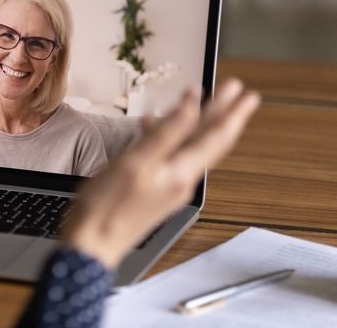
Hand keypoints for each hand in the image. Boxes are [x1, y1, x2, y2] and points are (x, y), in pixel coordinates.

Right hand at [63, 78, 260, 269]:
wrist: (92, 244)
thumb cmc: (107, 206)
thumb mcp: (136, 162)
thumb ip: (165, 134)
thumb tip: (191, 108)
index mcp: (180, 174)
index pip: (215, 137)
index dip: (230, 112)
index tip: (244, 92)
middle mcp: (180, 181)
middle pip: (210, 143)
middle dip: (224, 115)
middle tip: (236, 92)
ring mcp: (168, 188)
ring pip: (191, 149)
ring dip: (198, 124)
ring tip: (200, 103)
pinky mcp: (154, 192)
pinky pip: (172, 158)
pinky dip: (169, 138)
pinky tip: (152, 128)